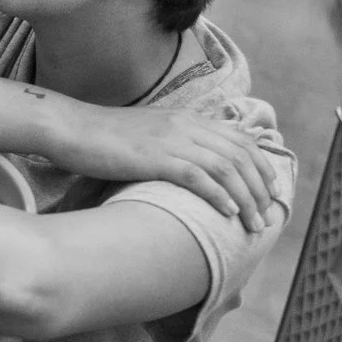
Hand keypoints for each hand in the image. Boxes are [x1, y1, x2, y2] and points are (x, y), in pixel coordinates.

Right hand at [45, 103, 280, 232]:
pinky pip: (197, 176)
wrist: (72, 129)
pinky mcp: (155, 158)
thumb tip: (192, 166)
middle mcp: (186, 126)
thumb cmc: (104, 137)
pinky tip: (227, 212)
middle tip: (266, 215)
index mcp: (187, 118)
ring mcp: (171, 140)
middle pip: (239, 156)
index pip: (240, 140)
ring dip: (245, 197)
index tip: (269, 190)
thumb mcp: (148, 133)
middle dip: (259, 188)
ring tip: (253, 223)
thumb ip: (175, 143)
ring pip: (225, 168)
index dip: (261, 166)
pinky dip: (218, 195)